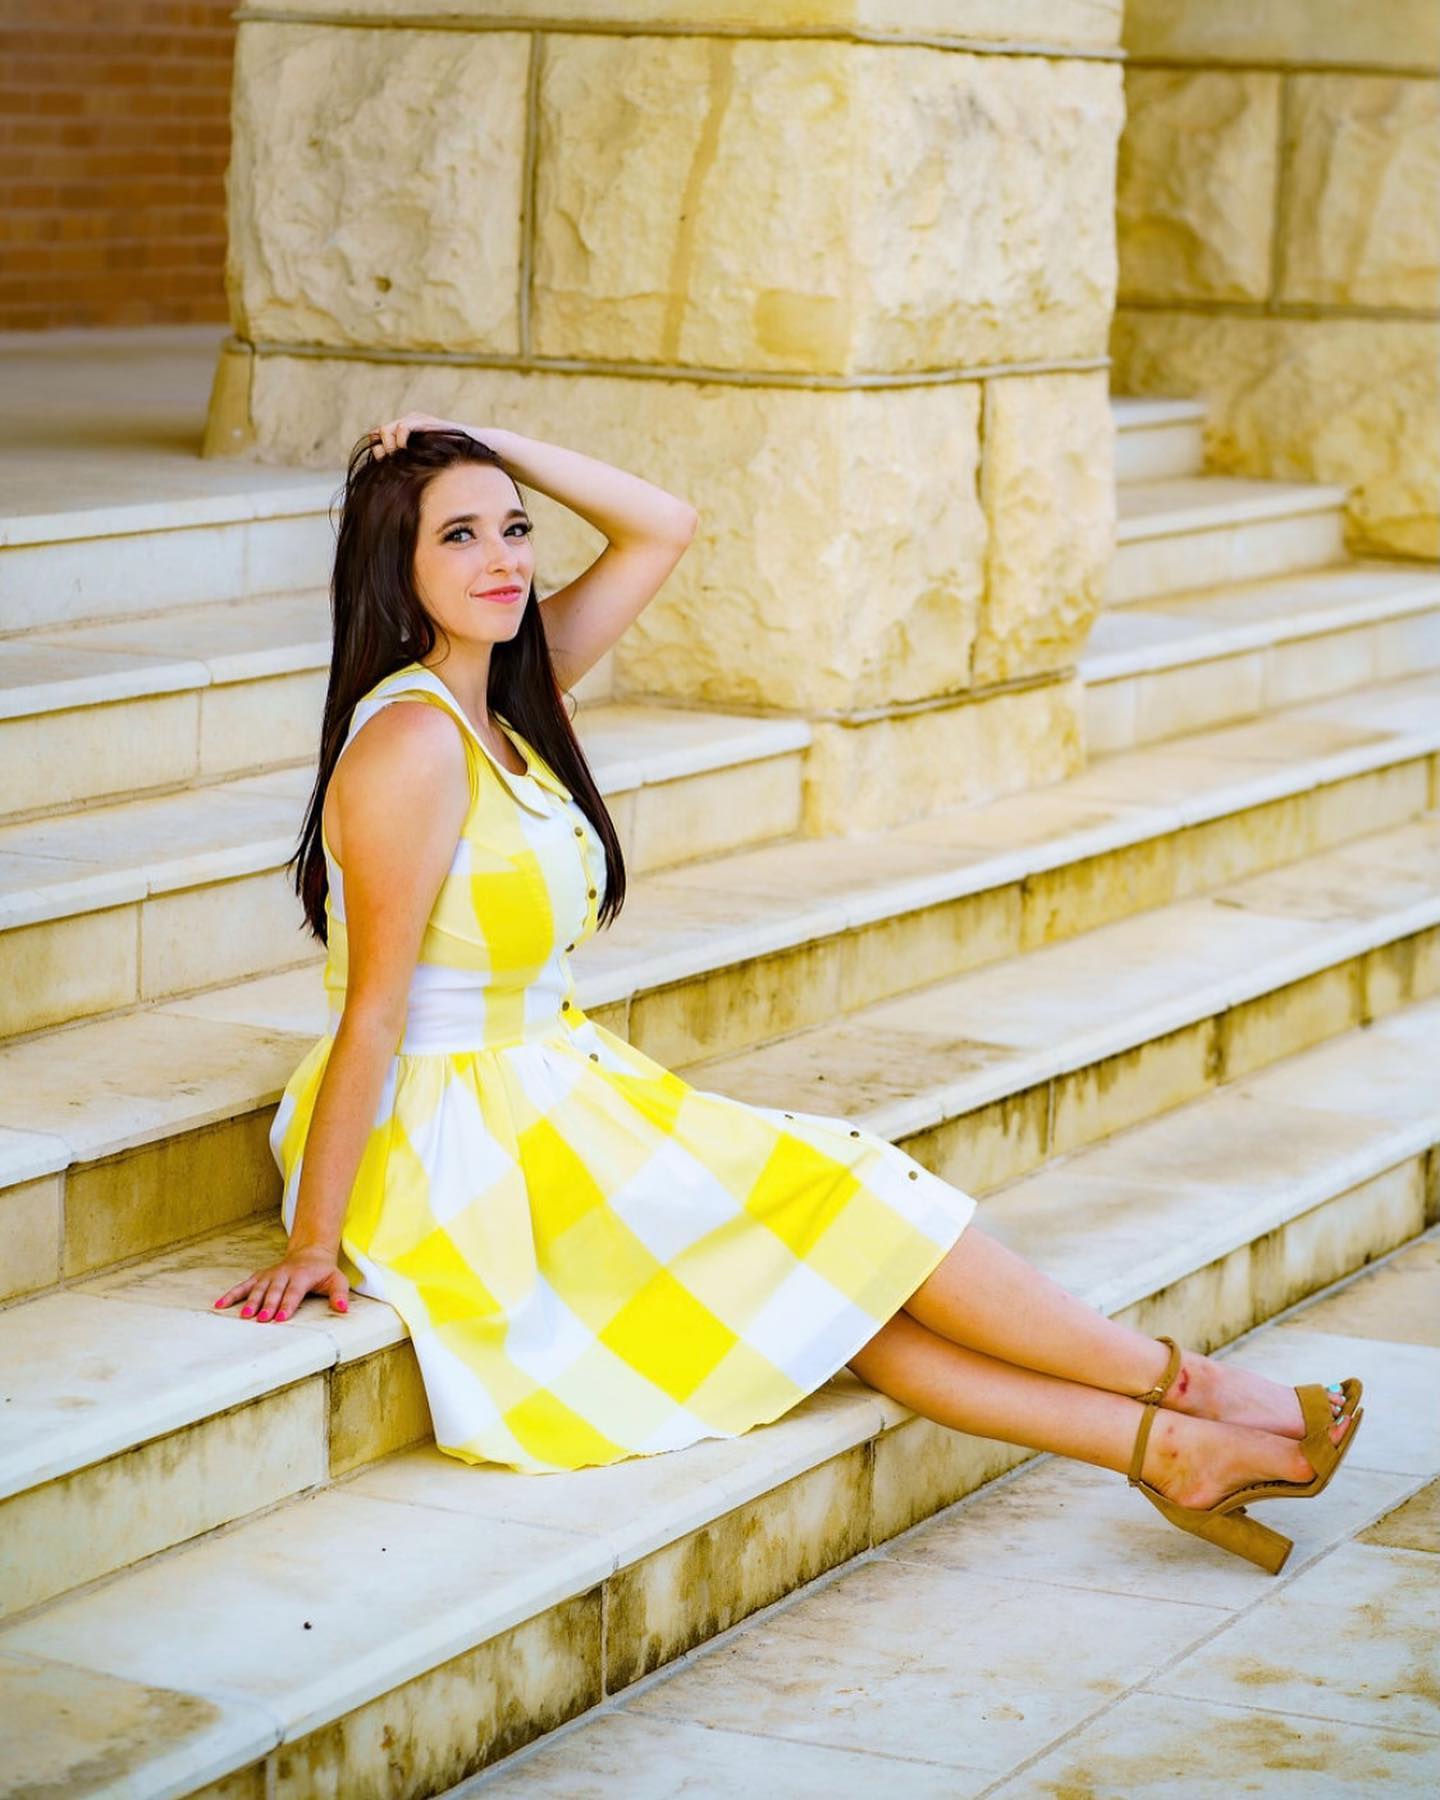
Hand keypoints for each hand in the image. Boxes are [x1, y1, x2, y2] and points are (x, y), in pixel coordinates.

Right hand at [213, 1246, 349, 1323]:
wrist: (310, 1253)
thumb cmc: (323, 1272)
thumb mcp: (337, 1280)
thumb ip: (340, 1294)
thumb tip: (344, 1308)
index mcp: (302, 1275)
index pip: (294, 1292)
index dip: (287, 1304)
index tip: (280, 1318)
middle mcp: (283, 1274)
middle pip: (274, 1291)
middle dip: (267, 1305)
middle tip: (262, 1320)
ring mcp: (270, 1275)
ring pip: (258, 1288)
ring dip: (251, 1301)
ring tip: (244, 1315)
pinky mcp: (260, 1277)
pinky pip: (244, 1285)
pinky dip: (232, 1294)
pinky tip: (220, 1304)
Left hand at [368, 411, 501, 458]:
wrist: (479, 449)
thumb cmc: (456, 464)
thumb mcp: (428, 469)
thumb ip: (410, 470)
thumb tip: (391, 478)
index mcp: (408, 436)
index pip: (380, 438)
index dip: (377, 450)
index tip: (382, 464)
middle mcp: (411, 425)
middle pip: (382, 432)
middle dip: (381, 447)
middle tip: (387, 461)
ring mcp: (419, 421)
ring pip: (389, 427)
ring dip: (388, 442)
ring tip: (395, 456)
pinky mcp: (428, 421)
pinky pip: (406, 425)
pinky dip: (400, 436)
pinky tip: (403, 449)